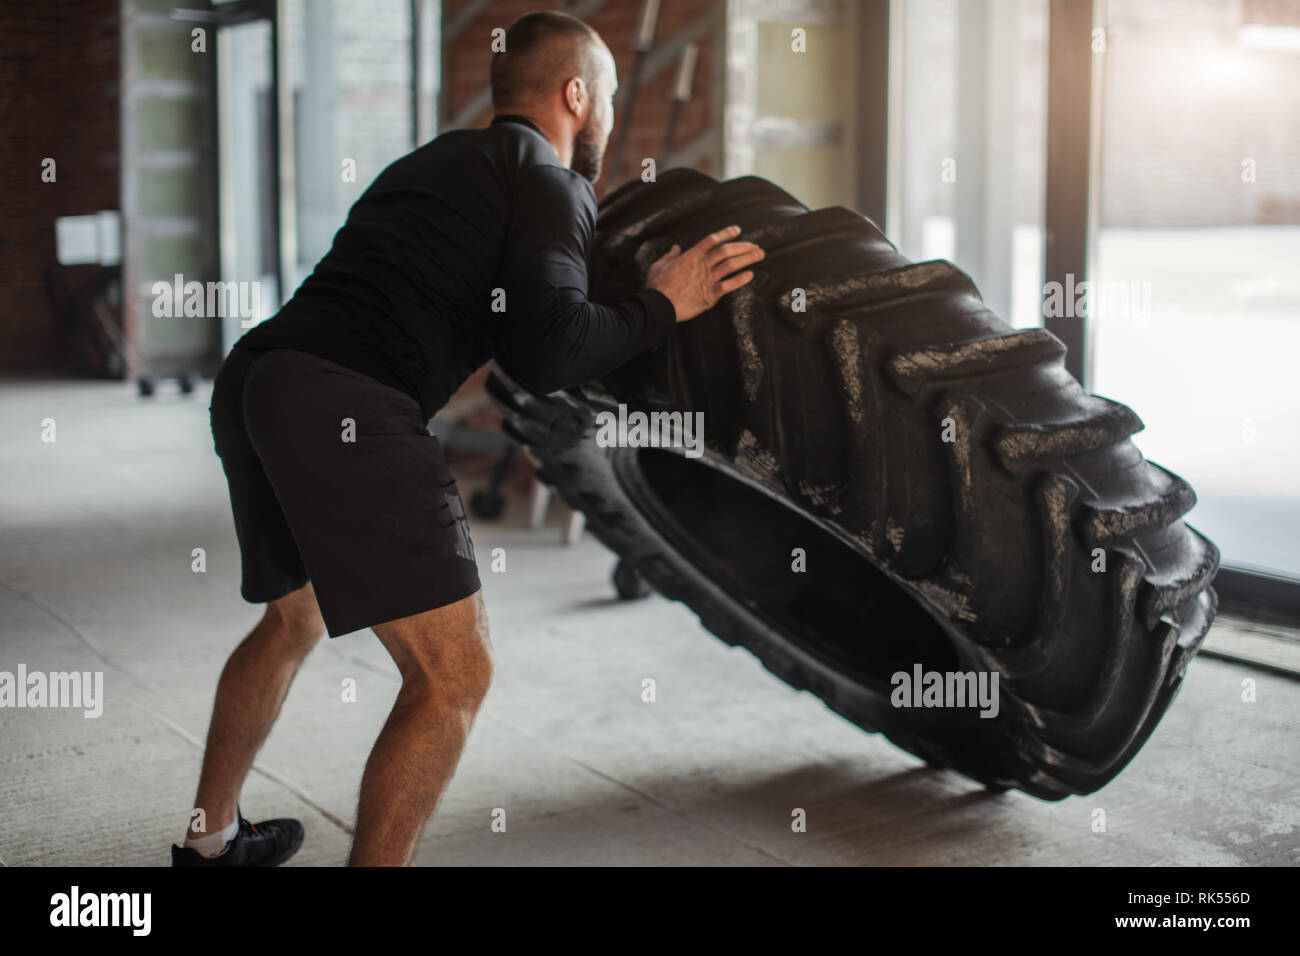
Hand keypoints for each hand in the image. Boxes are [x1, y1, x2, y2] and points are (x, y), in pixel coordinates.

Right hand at [646, 225, 764, 322]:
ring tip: (760, 255)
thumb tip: (675, 248)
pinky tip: (750, 275)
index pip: (712, 240)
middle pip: (727, 250)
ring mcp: (707, 280)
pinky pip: (729, 285)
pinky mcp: (710, 295)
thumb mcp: (659, 265)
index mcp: (691, 256)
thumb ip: (670, 255)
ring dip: (748, 258)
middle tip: (756, 245)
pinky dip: (740, 279)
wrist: (658, 305)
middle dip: (744, 246)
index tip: (738, 230)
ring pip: (732, 265)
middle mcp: (702, 265)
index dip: (726, 233)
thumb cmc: (657, 286)